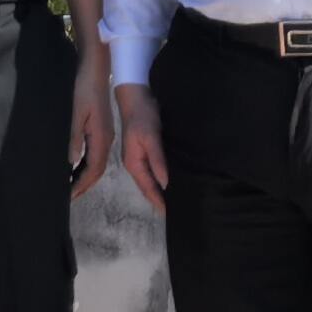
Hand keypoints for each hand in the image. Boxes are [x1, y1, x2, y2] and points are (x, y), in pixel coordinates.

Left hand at [67, 42, 114, 201]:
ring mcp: (105, 135)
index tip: (70, 195)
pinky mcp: (102, 130)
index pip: (93, 168)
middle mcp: (106, 139)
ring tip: (72, 186)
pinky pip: (96, 153)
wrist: (96, 70)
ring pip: (97, 162)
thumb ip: (74, 138)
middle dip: (84, 184)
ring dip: (85, 176)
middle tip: (69, 196)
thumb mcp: (76, 114)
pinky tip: (77, 167)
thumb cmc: (84, 89)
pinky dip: (87, 165)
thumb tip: (71, 161)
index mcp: (101, 137)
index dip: (82, 183)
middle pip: (97, 169)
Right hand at [116, 82, 167, 208]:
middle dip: (159, 199)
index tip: (171, 213)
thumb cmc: (142, 116)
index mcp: (133, 163)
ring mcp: (139, 158)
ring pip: (151, 180)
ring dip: (161, 190)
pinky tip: (171, 180)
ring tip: (176, 200)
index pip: (147, 188)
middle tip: (177, 210)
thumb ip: (157, 160)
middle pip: (148, 187)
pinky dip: (161, 178)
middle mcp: (135, 164)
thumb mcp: (151, 137)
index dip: (158, 201)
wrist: (136, 98)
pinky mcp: (146, 151)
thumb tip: (165, 183)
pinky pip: (154, 170)